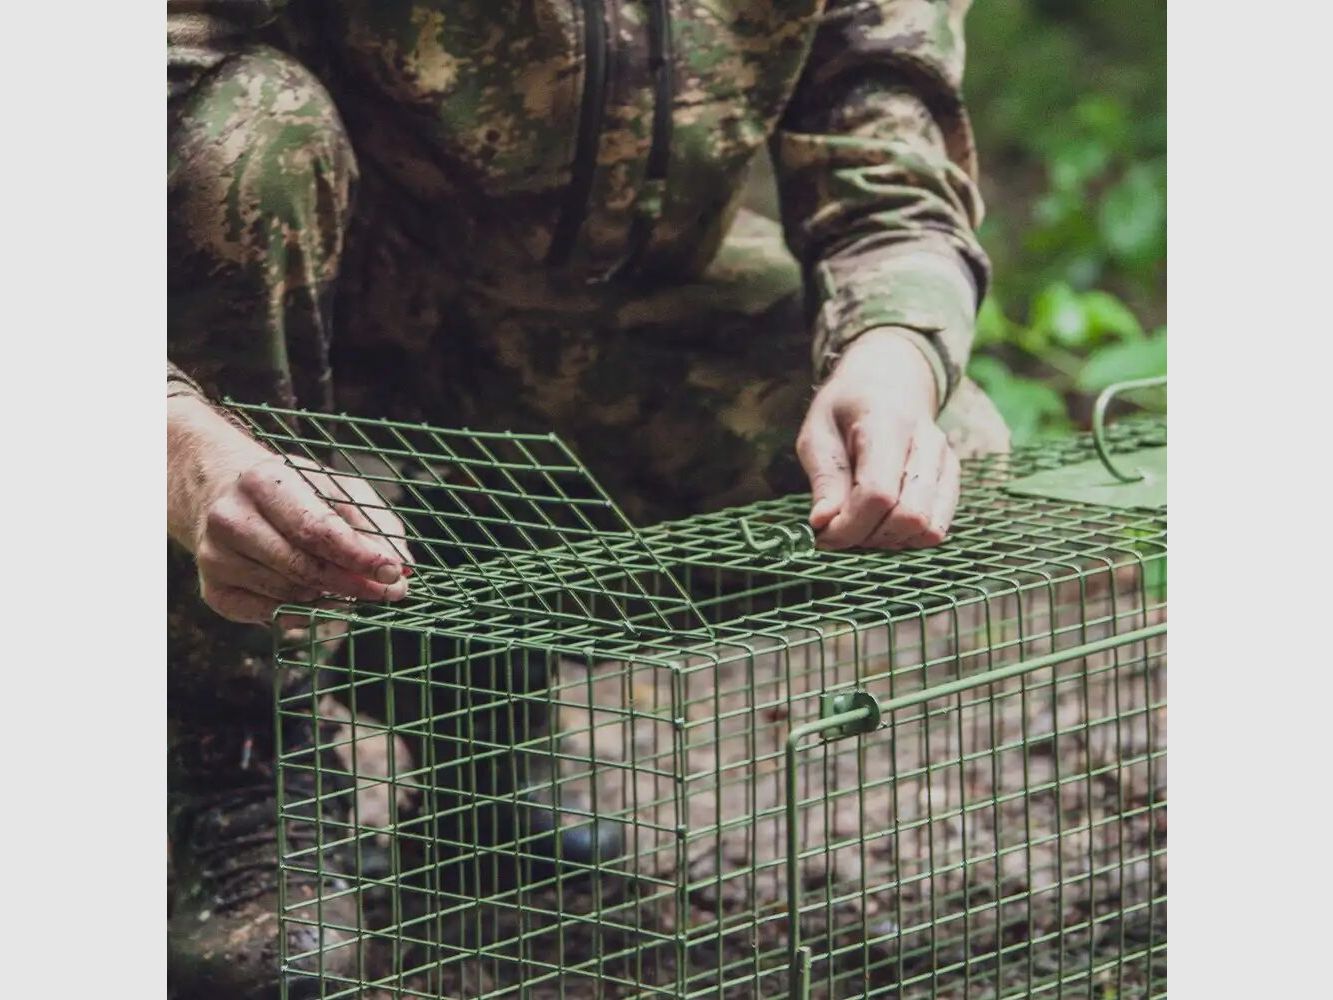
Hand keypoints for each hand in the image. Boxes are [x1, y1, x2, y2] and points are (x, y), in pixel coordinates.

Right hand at [168, 395, 412, 624]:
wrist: (218, 490)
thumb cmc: (290, 490)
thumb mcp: (334, 487)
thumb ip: (373, 523)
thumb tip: (402, 567)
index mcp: (263, 482)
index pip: (316, 529)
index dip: (359, 555)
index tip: (393, 572)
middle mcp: (231, 519)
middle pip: (304, 568)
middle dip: (355, 584)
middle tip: (390, 592)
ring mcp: (216, 558)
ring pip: (290, 595)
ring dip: (332, 598)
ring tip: (355, 587)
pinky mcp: (212, 590)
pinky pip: (269, 616)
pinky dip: (302, 613)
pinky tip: (318, 598)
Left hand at [796, 329, 960, 549]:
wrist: (889, 380)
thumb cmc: (846, 408)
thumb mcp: (818, 434)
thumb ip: (824, 480)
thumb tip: (823, 524)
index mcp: (888, 423)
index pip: (878, 493)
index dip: (848, 526)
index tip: (822, 533)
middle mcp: (926, 443)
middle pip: (908, 516)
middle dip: (867, 536)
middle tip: (838, 530)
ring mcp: (945, 461)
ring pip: (927, 528)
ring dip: (887, 540)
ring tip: (860, 525)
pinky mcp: (952, 479)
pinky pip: (937, 527)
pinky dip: (907, 537)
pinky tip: (882, 524)